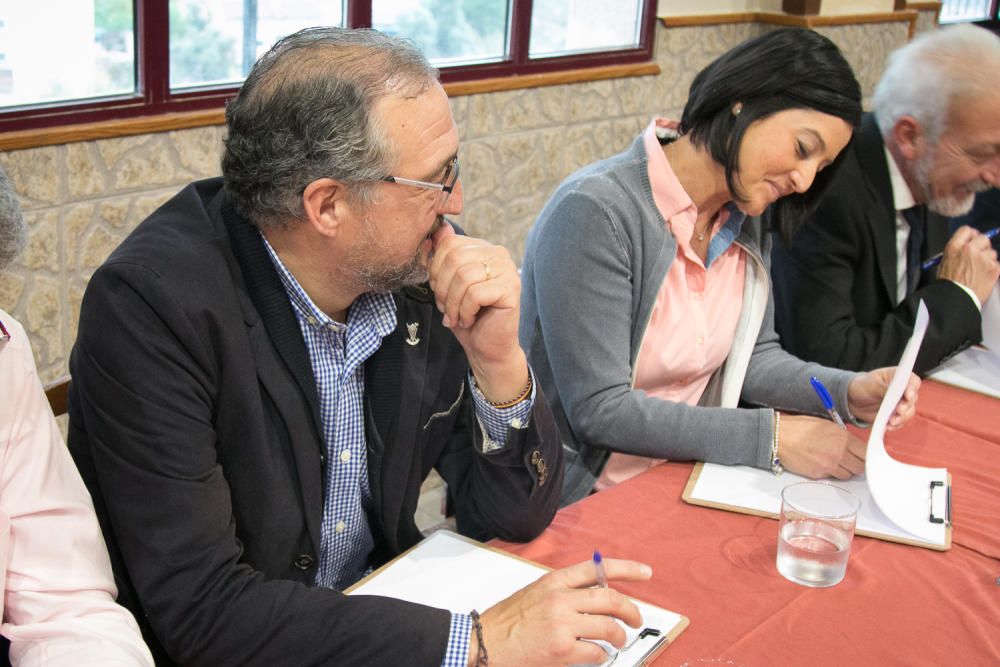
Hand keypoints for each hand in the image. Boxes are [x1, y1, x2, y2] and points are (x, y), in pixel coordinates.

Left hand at [428, 223, 527, 401]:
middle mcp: (498, 253)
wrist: (487, 347)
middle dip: (442, 287)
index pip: (449, 244)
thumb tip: (436, 230)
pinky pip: (475, 293)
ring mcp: (507, 270)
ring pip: (464, 276)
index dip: (435, 269)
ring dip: (453, 302)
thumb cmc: (467, 315)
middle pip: (455, 258)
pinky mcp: (511, 289)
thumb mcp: (447, 284)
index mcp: (482, 248)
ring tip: (455, 316)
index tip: (439, 292)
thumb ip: (442, 257)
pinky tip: (468, 320)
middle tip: (446, 307)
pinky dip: (465, 311)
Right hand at [474, 558, 652, 666]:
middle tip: (636, 620)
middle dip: (632, 611)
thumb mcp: (536, 592)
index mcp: (555, 581)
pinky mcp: (562, 649)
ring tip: (616, 641)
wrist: (483, 642)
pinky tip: (596, 655)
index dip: (627, 569)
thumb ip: (564, 591)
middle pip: (612, 599)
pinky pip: (596, 652)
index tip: (645, 573)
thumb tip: (596, 597)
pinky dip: (601, 656)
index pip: (598, 569)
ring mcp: (562, 624)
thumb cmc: (506, 620)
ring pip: (609, 627)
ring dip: (619, 637)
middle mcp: (561, 599)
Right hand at [778, 414, 865, 479]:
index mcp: (842, 438)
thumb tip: (853, 444)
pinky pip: (832, 477)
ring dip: (845, 470)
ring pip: (847, 475)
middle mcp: (838, 453)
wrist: (779, 436)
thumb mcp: (826, 424)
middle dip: (858, 464)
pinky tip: (823, 463)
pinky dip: (830, 472)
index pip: (866, 453)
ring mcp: (829, 465)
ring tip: (836, 461)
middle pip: (860, 467)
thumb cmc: (798, 427)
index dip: (866, 455)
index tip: (864, 455)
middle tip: (853, 460)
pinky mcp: (818, 474)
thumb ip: (842, 435)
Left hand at [847, 367, 919, 428]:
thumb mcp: (869, 385)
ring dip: (902, 417)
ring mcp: (901, 403)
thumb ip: (882, 388)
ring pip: (909, 411)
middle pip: (913, 398)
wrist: (852, 400)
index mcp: (898, 376)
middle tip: (899, 410)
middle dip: (907, 405)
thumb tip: (894, 392)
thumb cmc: (862, 386)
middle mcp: (903, 390)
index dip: (912, 388)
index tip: (908, 395)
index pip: (912, 381)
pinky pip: (901, 421)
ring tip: (891, 421)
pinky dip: (895, 424)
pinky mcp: (897, 415)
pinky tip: (888, 426)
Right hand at [937, 225, 999, 303]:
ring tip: (979, 271)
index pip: (966, 230)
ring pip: (992, 252)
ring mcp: (983, 258)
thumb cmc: (947, 285)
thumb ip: (956, 253)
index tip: (972, 240)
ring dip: (988, 259)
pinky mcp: (994, 268)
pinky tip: (985, 277)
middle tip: (979, 255)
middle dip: (982, 246)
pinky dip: (993, 270)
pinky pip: (997, 264)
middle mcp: (969, 249)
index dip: (970, 235)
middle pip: (983, 238)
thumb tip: (965, 248)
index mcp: (954, 247)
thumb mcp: (944, 264)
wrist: (955, 299)